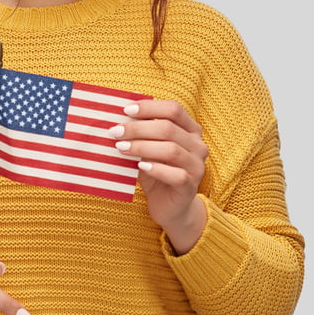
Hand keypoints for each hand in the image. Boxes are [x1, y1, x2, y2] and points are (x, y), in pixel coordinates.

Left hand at [110, 100, 208, 253]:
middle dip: (138, 128)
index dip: (149, 107)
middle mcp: (198, 145)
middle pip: (169, 128)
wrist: (169, 207)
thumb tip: (119, 116)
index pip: (174, 109)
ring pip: (171, 150)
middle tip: (115, 131)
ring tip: (121, 148)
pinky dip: (156, 168)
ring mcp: (197, 166)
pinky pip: (176, 175)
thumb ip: (141, 134)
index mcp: (191, 130)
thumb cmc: (157, 173)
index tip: (125, 110)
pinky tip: (140, 167)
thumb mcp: (148, 149)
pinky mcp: (191, 186)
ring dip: (142, 146)